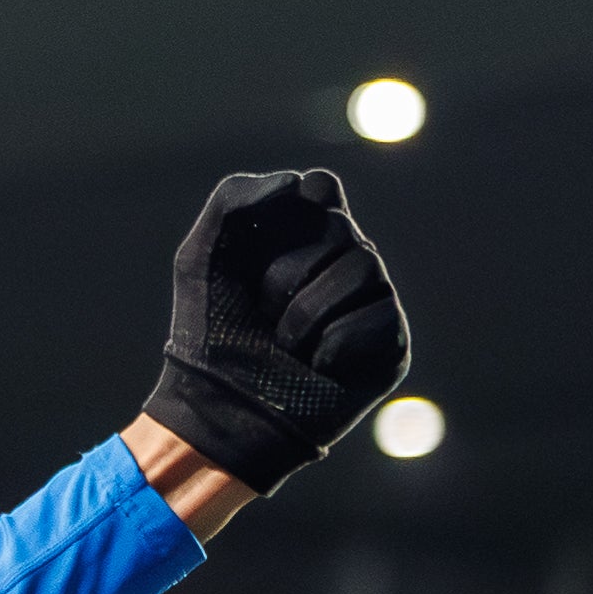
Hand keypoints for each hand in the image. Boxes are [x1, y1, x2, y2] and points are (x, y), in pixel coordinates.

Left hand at [141, 170, 410, 493]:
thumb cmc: (208, 335)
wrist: (219, 410)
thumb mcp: (202, 257)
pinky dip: (331, 343)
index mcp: (301, 240)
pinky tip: (314, 368)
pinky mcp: (390, 343)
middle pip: (338, 226)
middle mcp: (343, 264)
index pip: (322, 189)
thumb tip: (301, 183)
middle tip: (262, 313)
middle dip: (285, 273)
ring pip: (363, 264)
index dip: (303, 200)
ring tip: (284, 347)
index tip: (273, 227)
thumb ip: (235, 198)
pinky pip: (377, 314)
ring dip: (304, 311)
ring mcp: (371, 303)